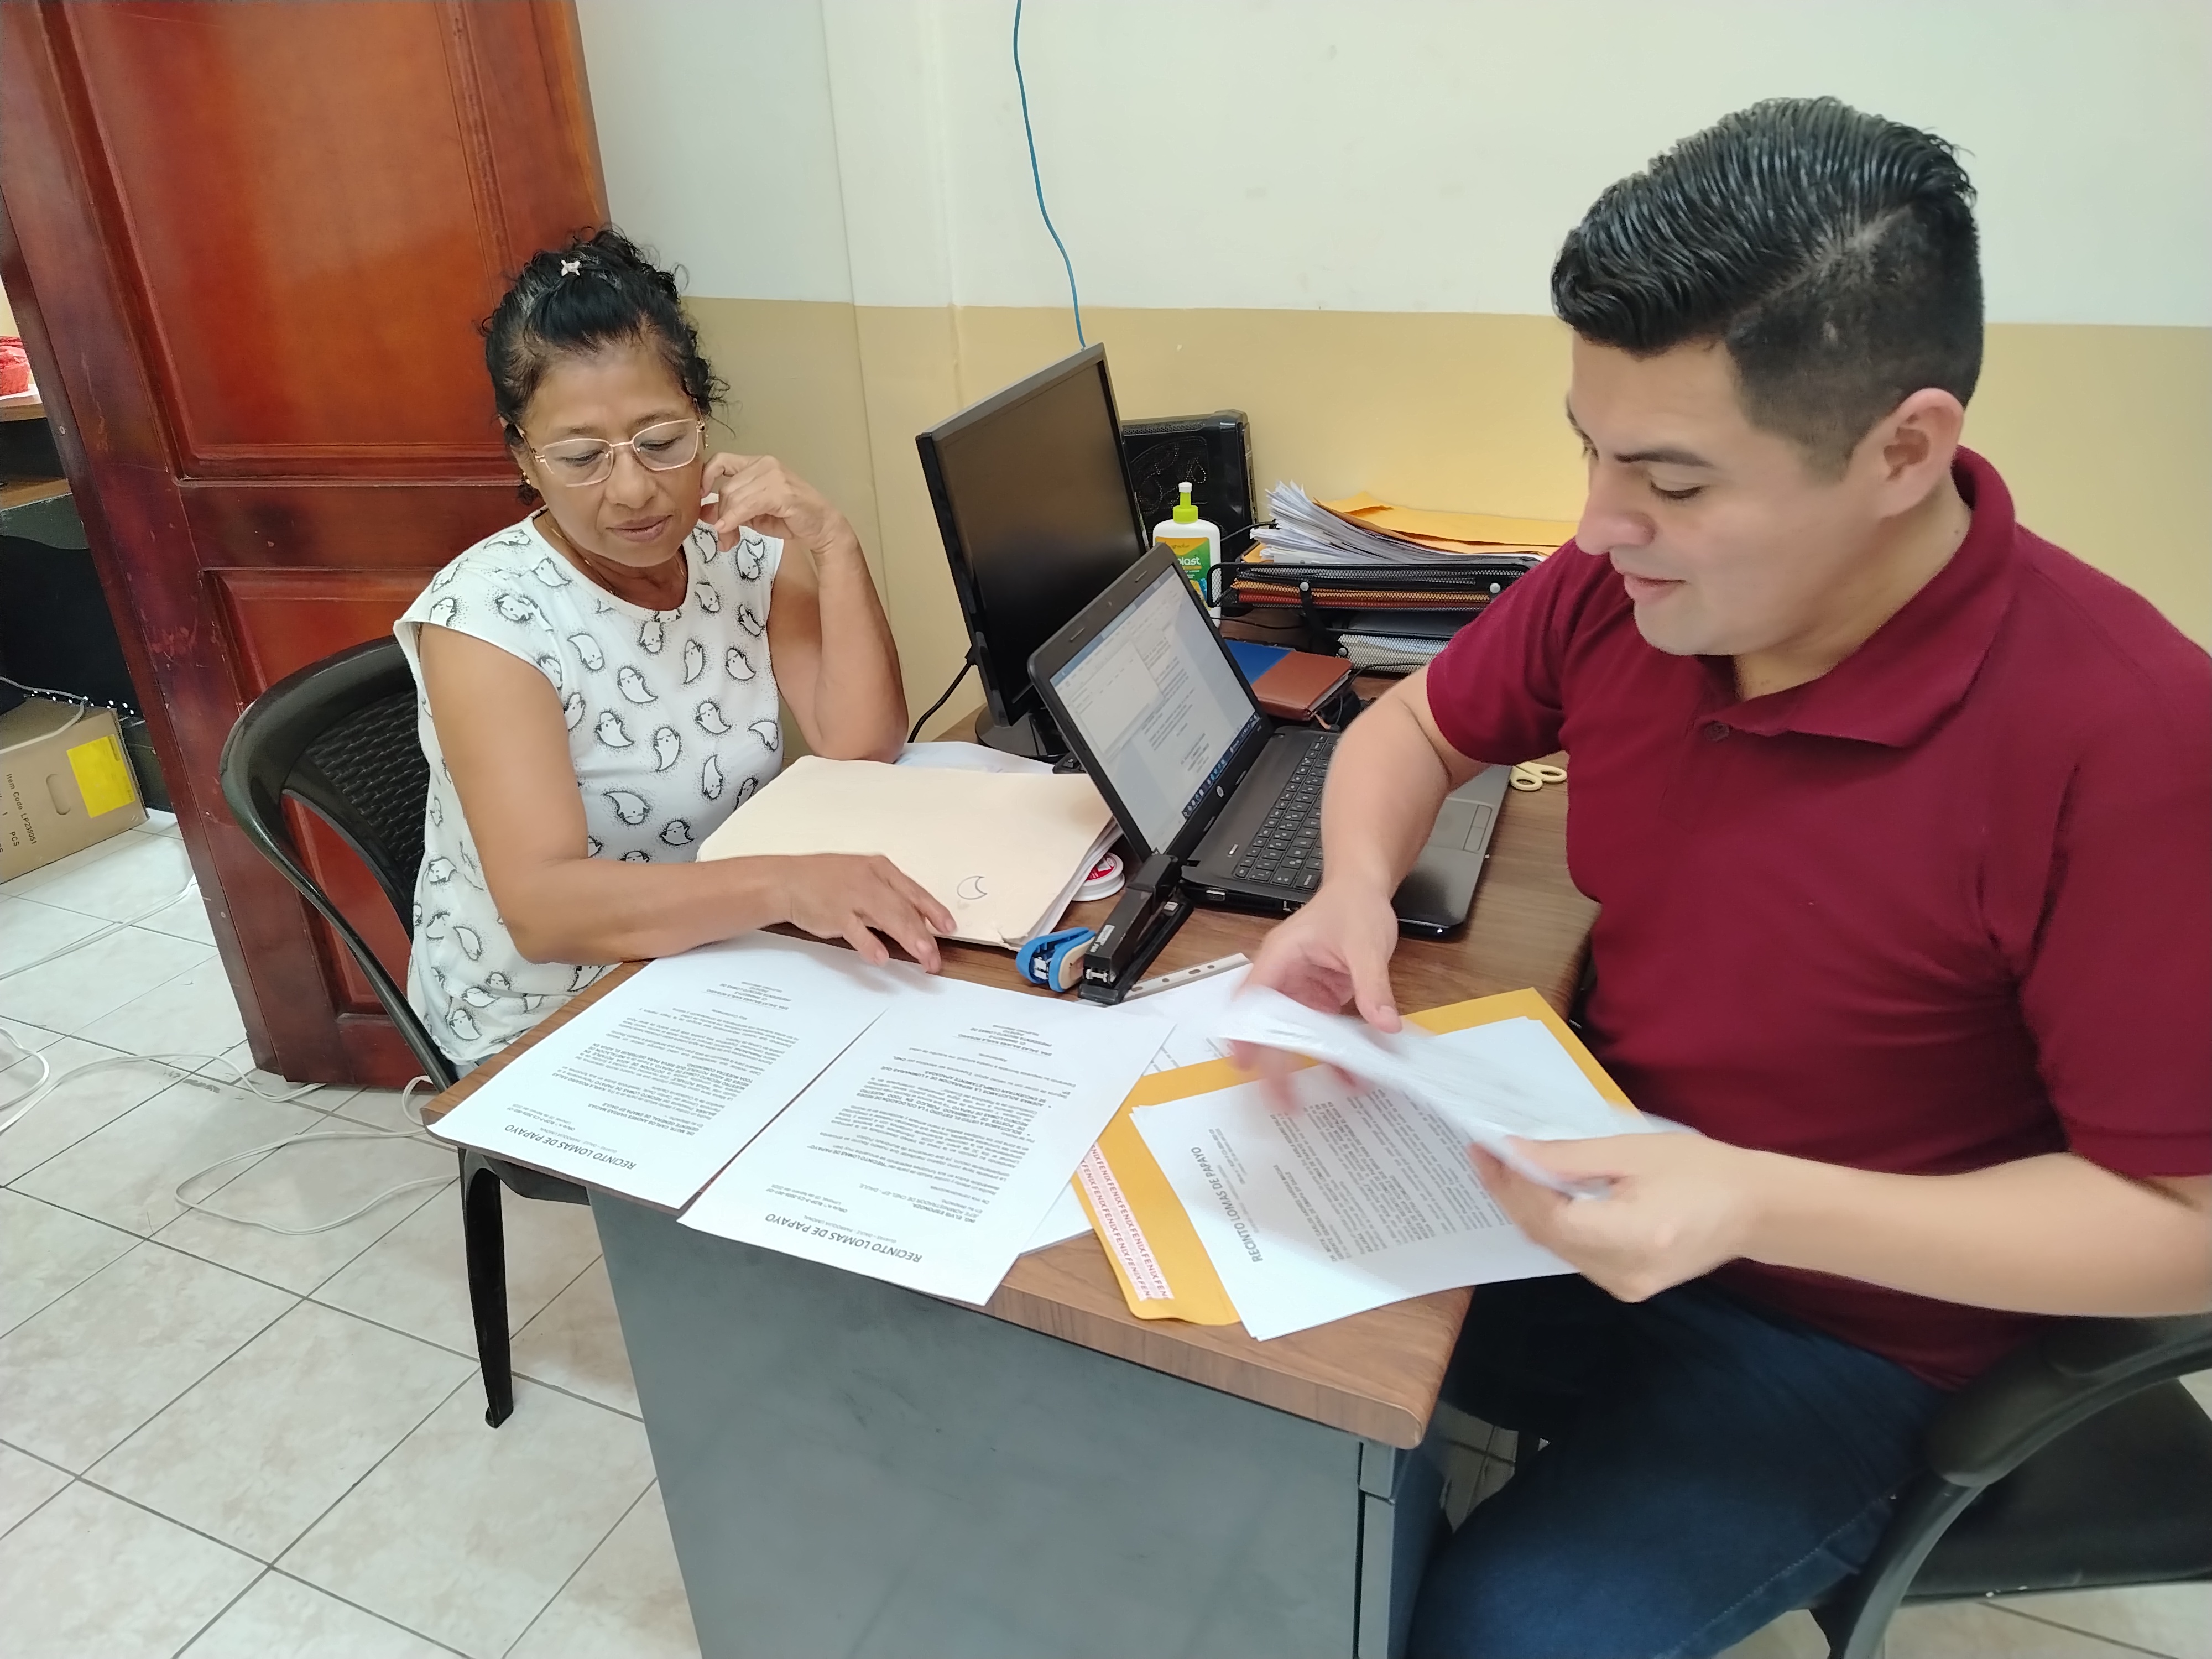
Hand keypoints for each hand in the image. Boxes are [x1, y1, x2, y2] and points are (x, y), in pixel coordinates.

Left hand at [700, 454, 855, 557]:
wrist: (822, 527)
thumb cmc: (791, 518)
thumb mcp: (753, 514)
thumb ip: (730, 509)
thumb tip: (703, 512)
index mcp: (757, 464)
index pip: (721, 460)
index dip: (705, 477)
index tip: (698, 497)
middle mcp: (765, 464)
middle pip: (726, 487)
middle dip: (719, 515)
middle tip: (722, 537)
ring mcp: (774, 476)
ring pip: (733, 496)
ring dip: (726, 522)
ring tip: (728, 541)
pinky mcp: (781, 492)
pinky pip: (747, 505)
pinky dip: (733, 518)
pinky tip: (728, 530)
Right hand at [770, 854, 954, 970]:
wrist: (787, 880)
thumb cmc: (826, 880)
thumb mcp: (863, 878)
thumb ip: (888, 897)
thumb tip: (914, 921)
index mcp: (881, 869)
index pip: (915, 892)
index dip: (935, 911)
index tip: (949, 927)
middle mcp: (870, 880)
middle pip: (905, 909)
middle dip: (925, 936)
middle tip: (936, 958)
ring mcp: (852, 896)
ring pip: (888, 918)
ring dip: (909, 940)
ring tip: (923, 958)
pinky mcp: (835, 913)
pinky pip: (857, 931)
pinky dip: (870, 944)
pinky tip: (881, 958)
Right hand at [1232, 881, 1401, 1097]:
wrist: (1364, 890)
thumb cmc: (1354, 904)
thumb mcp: (1367, 944)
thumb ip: (1374, 986)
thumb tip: (1384, 1024)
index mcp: (1281, 956)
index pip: (1254, 996)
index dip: (1245, 1029)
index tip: (1243, 1061)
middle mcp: (1284, 976)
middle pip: (1267, 1023)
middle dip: (1268, 1059)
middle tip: (1275, 1097)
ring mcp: (1300, 990)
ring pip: (1291, 1032)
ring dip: (1297, 1062)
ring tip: (1300, 1099)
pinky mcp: (1318, 999)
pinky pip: (1319, 1030)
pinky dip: (1329, 1051)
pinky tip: (1345, 1074)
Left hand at [1471, 1133, 1769, 1301]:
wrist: (1755, 1209)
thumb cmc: (1701, 1170)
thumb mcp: (1633, 1151)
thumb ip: (1570, 1157)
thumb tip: (1515, 1152)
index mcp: (1631, 1237)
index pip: (1551, 1218)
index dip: (1513, 1185)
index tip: (1488, 1150)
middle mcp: (1623, 1273)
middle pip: (1547, 1236)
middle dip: (1512, 1194)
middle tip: (1486, 1155)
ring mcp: (1625, 1286)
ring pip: (1557, 1248)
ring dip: (1529, 1209)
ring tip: (1505, 1169)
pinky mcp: (1628, 1285)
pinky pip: (1576, 1254)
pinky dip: (1554, 1224)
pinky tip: (1542, 1195)